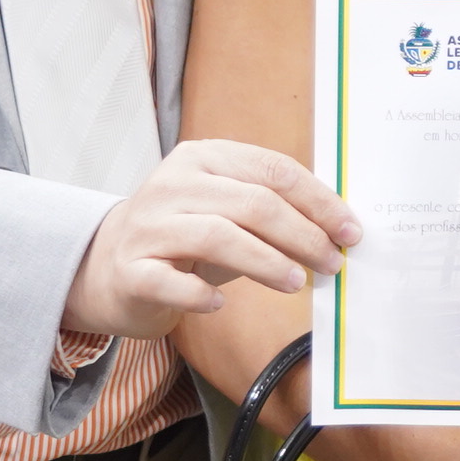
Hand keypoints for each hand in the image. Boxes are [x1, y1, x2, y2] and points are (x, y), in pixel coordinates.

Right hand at [60, 140, 360, 338]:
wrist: (109, 266)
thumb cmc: (186, 238)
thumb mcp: (229, 211)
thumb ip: (273, 211)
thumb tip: (336, 230)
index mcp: (203, 157)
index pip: (274, 170)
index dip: (319, 202)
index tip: (350, 231)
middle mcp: (172, 184)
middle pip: (253, 203)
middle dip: (302, 235)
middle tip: (331, 262)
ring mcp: (147, 225)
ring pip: (218, 236)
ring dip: (266, 262)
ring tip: (295, 283)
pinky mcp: (130, 270)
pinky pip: (172, 282)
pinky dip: (201, 294)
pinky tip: (221, 303)